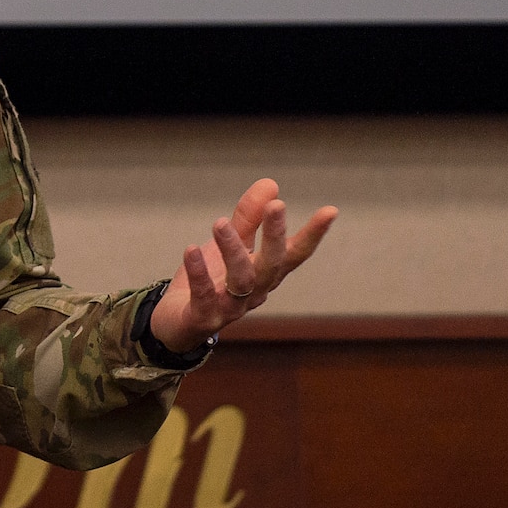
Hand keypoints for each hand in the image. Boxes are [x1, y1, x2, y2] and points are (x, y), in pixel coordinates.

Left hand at [148, 179, 335, 353]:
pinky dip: (199, 273)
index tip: (331, 210)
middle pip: (272, 265)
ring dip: (233, 250)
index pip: (295, 253)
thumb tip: (272, 184)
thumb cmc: (211, 281)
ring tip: (220, 222)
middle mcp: (255, 292)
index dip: (313, 234)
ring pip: (241, 280)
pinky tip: (191, 250)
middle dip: (276, 236)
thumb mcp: (230, 245)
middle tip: (277, 205)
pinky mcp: (204, 318)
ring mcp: (231, 308)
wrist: (176, 324)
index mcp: (266, 273)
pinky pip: (204, 296)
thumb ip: (248, 218)